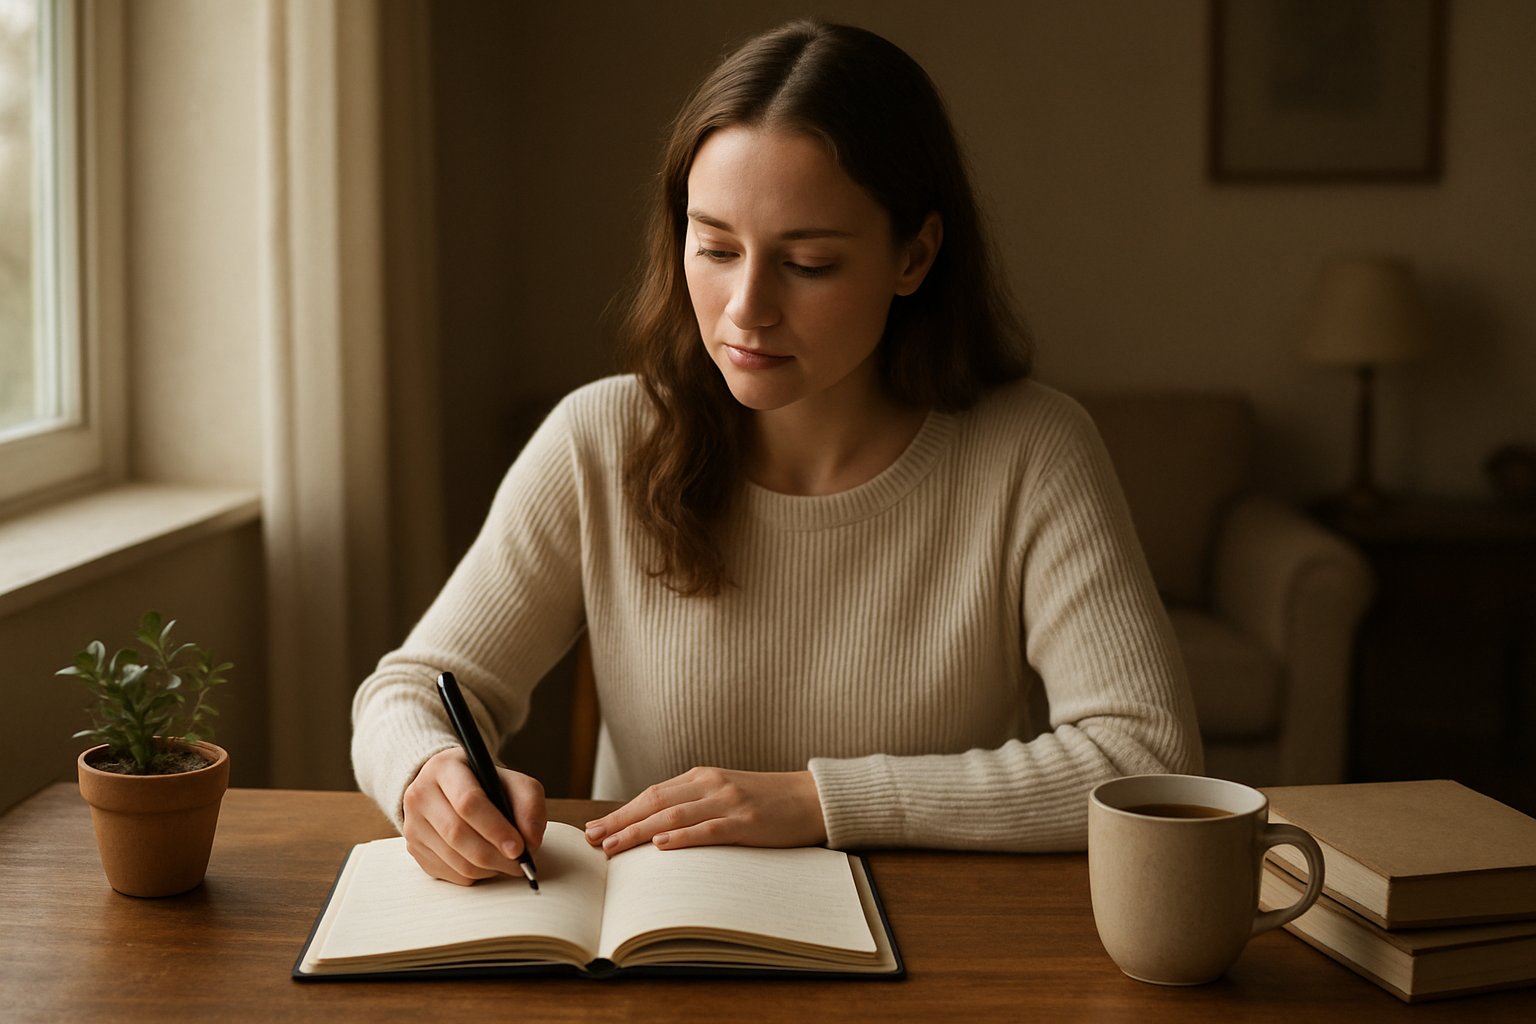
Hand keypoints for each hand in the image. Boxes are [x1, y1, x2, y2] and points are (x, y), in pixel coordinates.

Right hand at [401, 747, 546, 884]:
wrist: (448, 787)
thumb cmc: (483, 783)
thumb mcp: (511, 781)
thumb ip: (529, 804)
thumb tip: (532, 840)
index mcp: (444, 768)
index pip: (468, 802)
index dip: (495, 828)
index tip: (519, 848)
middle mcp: (420, 794)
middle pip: (457, 834)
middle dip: (495, 855)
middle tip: (520, 863)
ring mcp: (412, 824)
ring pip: (454, 859)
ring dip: (488, 868)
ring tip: (508, 863)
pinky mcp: (413, 848)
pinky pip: (448, 873)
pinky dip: (475, 875)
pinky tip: (487, 864)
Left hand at [583, 767, 825, 855]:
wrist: (813, 798)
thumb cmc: (768, 802)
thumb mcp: (727, 794)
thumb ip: (695, 804)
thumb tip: (656, 829)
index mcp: (703, 777)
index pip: (652, 794)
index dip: (621, 811)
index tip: (595, 828)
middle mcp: (711, 784)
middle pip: (655, 803)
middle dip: (620, 821)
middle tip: (592, 839)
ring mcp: (729, 802)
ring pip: (674, 816)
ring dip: (639, 832)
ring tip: (613, 846)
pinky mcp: (747, 822)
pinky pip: (709, 829)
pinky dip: (683, 837)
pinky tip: (662, 846)